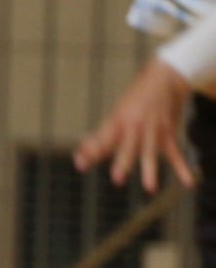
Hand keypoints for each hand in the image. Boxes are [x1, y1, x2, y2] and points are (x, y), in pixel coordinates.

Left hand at [74, 59, 195, 192]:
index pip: (102, 138)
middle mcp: (135, 126)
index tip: (80, 164)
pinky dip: (181, 168)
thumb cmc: (135, 100)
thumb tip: (82, 152)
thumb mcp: (116, 113)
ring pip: (151, 152)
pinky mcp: (168, 133)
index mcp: (118, 120)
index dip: (91, 150)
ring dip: (150, 170)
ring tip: (150, 188)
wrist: (165, 79)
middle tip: (117, 179)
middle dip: (123, 162)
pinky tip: (187, 182)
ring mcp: (153, 130)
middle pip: (127, 147)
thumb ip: (102, 136)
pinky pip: (175, 153)